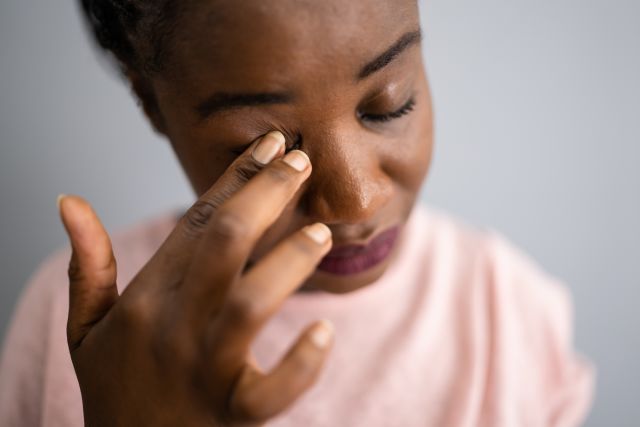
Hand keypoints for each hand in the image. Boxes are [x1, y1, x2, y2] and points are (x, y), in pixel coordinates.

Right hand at [58, 131, 334, 426]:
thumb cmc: (116, 386)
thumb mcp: (85, 328)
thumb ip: (86, 265)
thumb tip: (70, 202)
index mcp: (145, 298)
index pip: (196, 223)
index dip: (235, 177)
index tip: (270, 144)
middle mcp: (173, 327)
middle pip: (224, 244)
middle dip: (265, 196)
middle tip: (302, 161)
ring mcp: (203, 370)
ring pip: (249, 303)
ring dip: (288, 262)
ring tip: (320, 233)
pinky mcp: (233, 415)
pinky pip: (271, 389)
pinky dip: (301, 363)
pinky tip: (322, 332)